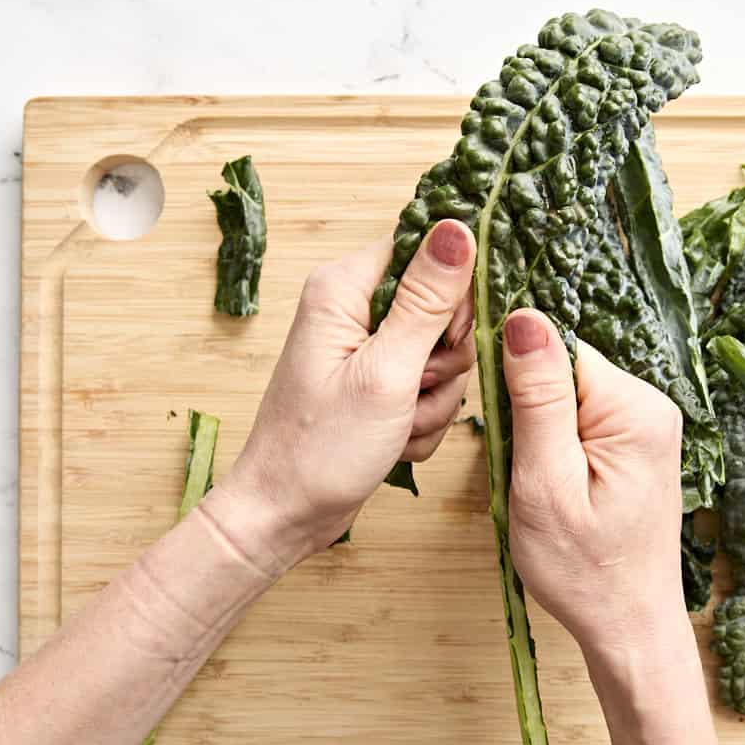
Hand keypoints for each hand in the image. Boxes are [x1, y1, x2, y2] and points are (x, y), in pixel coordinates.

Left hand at [207, 220, 476, 575]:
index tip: (442, 338)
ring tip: (396, 424)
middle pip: (443, 308)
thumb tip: (459, 229)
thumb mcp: (386, 372)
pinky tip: (393, 440)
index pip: (426, 250)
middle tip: (412, 390)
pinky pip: (430, 390)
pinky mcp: (377, 384)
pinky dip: (421, 420)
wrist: (285, 514)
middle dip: (443, 361)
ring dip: (433, 400)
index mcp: (344, 288)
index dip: (451, 294)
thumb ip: (428, 300)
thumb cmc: (320, 450)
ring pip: (443, 356)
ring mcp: (366, 350)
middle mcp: (353, 309)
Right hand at [501, 309, 686, 658]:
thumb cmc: (584, 570)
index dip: (518, 383)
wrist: (628, 626)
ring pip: (566, 397)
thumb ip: (537, 398)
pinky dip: (555, 449)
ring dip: (540, 436)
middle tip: (524, 472)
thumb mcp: (545, 482)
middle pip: (562, 371)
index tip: (509, 434)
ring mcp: (648, 425)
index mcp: (635, 408)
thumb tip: (525, 318)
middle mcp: (652, 405)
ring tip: (542, 488)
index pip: (557, 350)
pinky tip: (558, 489)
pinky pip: (580, 421)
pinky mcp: (637, 445)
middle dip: (529, 414)